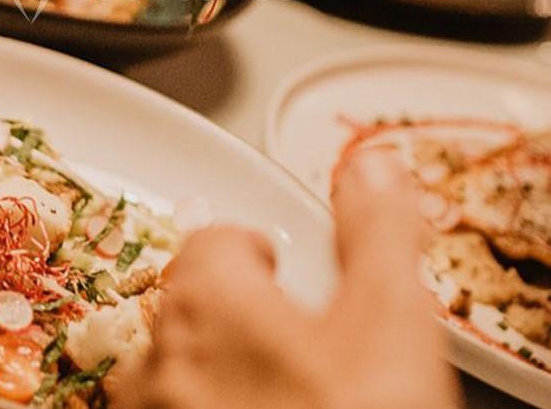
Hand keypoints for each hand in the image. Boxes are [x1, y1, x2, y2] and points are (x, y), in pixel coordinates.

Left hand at [112, 152, 458, 408]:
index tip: (277, 260)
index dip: (253, 245)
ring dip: (207, 371)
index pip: (214, 239)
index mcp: (211, 301)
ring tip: (268, 389)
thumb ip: (376, 230)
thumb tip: (371, 164)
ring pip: (167, 374)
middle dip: (232, 309)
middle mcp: (161, 361)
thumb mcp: (389, 320)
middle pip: (185, 305)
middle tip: (285, 330)